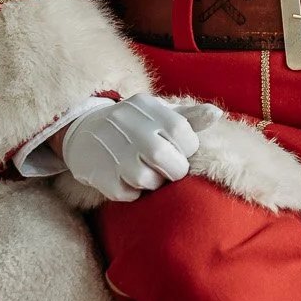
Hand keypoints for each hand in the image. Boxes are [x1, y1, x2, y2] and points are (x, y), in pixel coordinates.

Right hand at [60, 93, 219, 202]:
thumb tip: (216, 114)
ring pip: (145, 179)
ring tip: (150, 173)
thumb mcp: (160, 113)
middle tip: (171, 169)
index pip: (180, 131)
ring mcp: (110, 150)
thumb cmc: (134, 124)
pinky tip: (130, 180)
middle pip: (163, 157)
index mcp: (146, 107)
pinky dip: (133, 192)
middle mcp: (126, 126)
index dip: (188, 148)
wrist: (83, 131)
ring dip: (154, 182)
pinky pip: (126, 194)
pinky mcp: (97, 173)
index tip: (182, 151)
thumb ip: (190, 117)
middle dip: (175, 170)